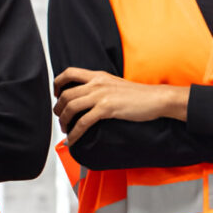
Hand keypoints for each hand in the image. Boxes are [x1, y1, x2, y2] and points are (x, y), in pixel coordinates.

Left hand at [53, 67, 188, 134]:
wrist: (156, 98)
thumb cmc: (139, 95)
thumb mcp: (115, 84)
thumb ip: (101, 87)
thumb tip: (89, 97)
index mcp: (98, 76)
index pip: (69, 73)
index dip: (58, 83)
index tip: (56, 94)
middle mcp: (97, 83)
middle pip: (66, 94)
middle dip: (58, 109)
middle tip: (60, 118)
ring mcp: (101, 95)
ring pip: (71, 107)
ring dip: (64, 121)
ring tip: (65, 130)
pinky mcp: (107, 108)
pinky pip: (83, 122)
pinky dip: (75, 132)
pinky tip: (73, 139)